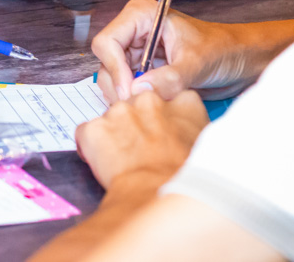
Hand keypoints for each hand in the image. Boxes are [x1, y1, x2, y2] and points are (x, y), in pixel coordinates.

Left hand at [74, 90, 207, 189]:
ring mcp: (118, 111)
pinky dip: (92, 147)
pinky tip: (106, 164)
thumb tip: (188, 130)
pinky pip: (88, 134)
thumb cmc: (183, 179)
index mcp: (181, 102)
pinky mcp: (94, 127)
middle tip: (142, 150)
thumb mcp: (205, 147)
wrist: (156, 196)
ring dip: (115, 136)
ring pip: (112, 119)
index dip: (164, 117)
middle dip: (136, 124)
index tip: (162, 132)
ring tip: (126, 162)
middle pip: (137, 106)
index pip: (171, 98)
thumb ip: (195, 127)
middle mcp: (148, 99)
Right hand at [91, 0, 258, 103]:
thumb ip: (169, 78)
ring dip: (127, 95)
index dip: (115, 69)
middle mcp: (133, 31)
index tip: (130, 93)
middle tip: (139, 106)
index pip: (107, 42)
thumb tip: (139, 91)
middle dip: (119, 85)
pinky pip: (127, 87)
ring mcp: (137, 52)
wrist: (241, 60)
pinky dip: (135, 99)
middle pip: (106, 62)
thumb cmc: (223, 50)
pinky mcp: (143, 70)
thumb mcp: (197, 64)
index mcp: (140, 16)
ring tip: (150, 106)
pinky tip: (152, 105)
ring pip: (112, 78)